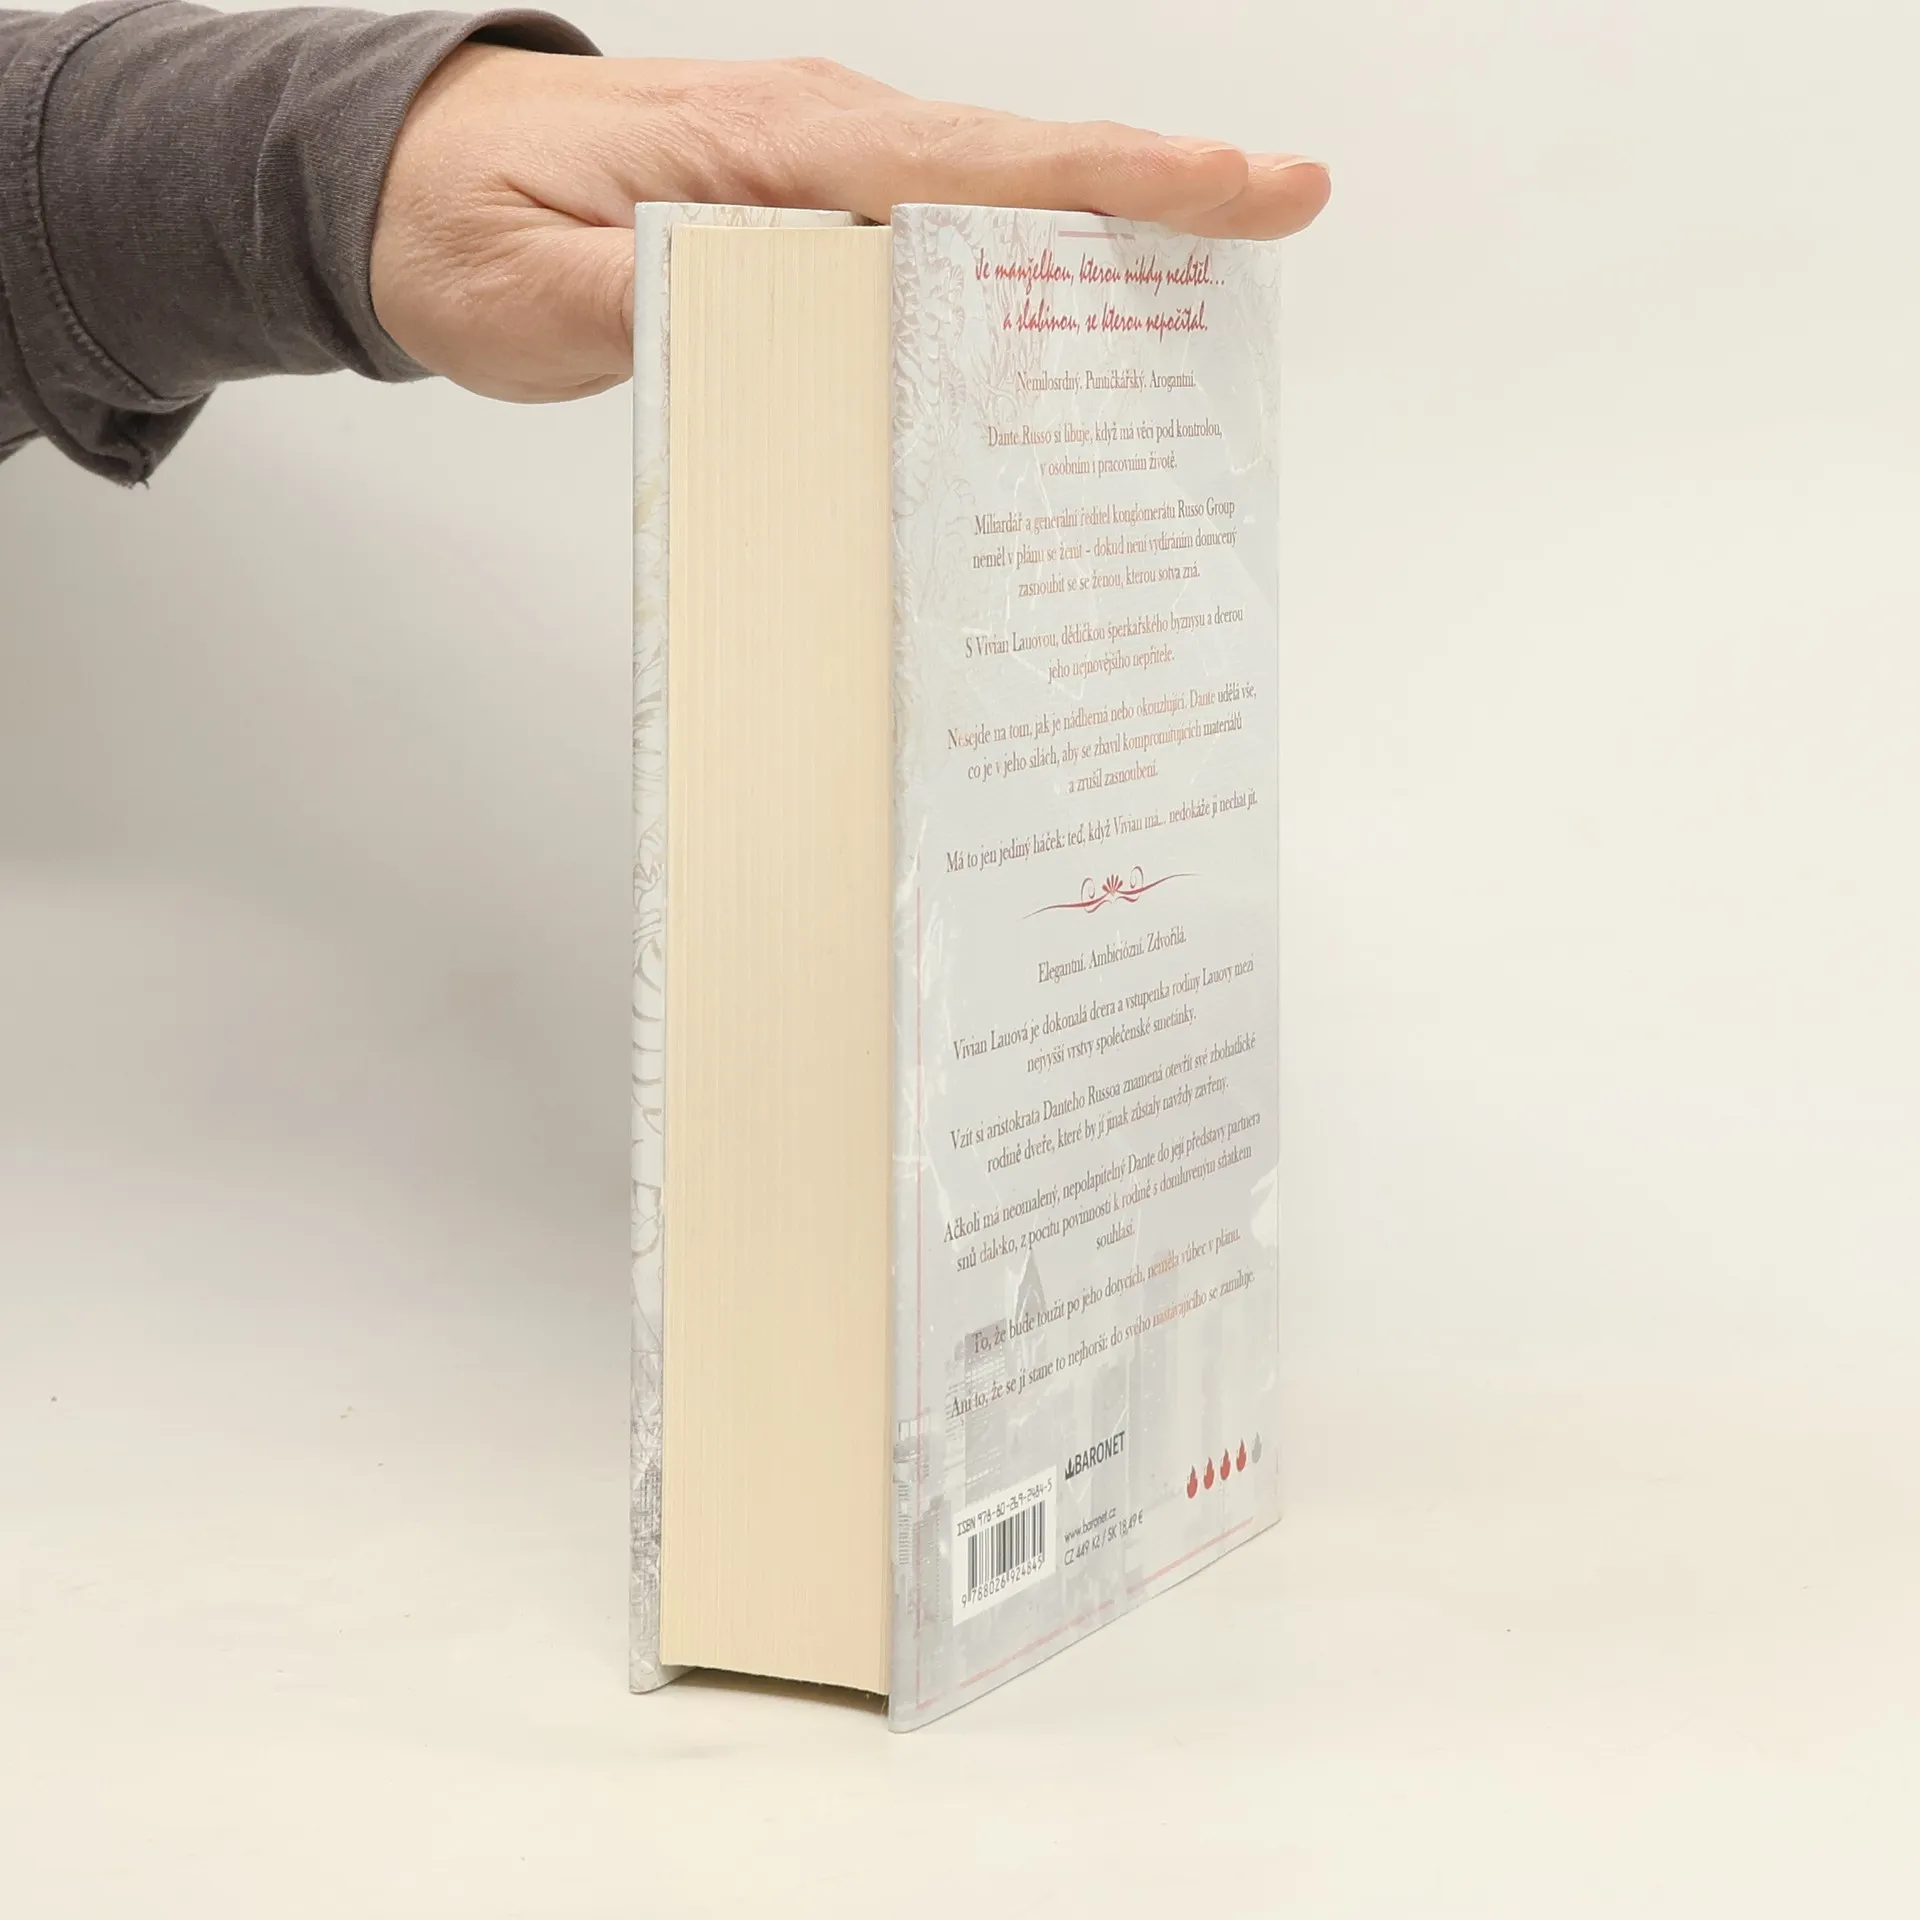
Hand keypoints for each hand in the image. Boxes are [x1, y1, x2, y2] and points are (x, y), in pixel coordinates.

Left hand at [370, 50, 1330, 402]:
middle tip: (1284, 218)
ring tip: (1207, 296)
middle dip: (1160, 198)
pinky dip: (1017, 275)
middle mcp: (822, 146)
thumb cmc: (463, 225)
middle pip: (1025, 174)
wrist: (398, 177)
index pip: (984, 168)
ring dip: (1101, 245)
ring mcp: (821, 176)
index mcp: (780, 152)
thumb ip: (657, 310)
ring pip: (994, 208)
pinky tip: (1056, 329)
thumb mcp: (535, 290)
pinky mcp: (806, 218)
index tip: (1248, 187)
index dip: (1124, 182)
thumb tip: (788, 321)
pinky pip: (939, 240)